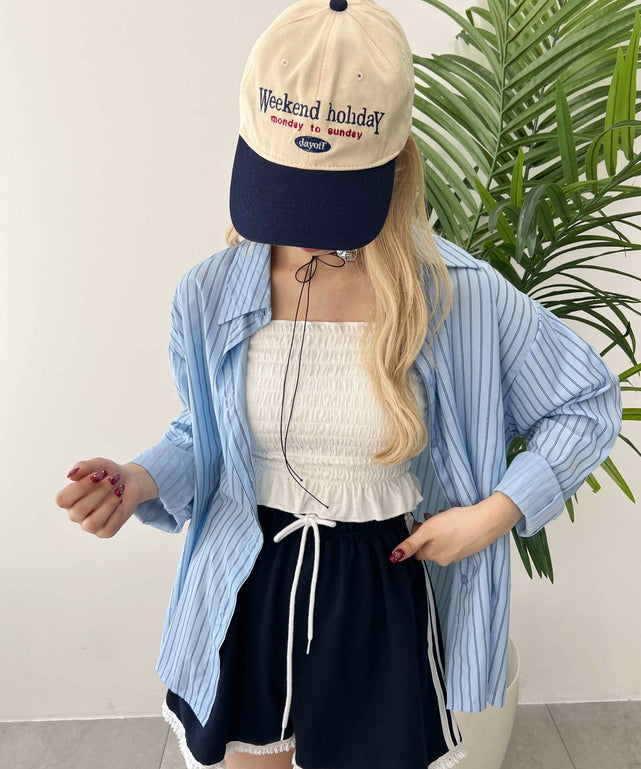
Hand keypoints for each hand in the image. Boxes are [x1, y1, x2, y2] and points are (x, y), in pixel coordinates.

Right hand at [55, 458, 144, 537]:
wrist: (129, 481)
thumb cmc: (108, 473)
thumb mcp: (98, 465)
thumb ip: (83, 467)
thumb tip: (70, 475)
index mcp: (68, 499)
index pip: (62, 499)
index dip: (80, 487)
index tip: (100, 473)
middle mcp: (76, 514)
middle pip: (80, 510)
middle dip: (100, 492)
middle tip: (114, 479)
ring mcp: (89, 525)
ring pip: (92, 524)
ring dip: (109, 504)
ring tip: (119, 490)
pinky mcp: (104, 532)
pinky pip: (107, 530)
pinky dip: (117, 514)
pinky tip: (121, 501)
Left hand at [389, 493, 522, 565]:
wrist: (486, 522)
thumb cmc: (455, 524)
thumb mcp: (428, 531)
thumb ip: (410, 544)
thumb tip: (394, 558)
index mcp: (433, 556)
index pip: (415, 552)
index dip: (415, 537)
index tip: (419, 524)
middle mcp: (445, 559)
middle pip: (428, 547)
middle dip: (427, 533)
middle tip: (429, 517)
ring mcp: (458, 555)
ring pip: (441, 542)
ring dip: (438, 530)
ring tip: (443, 515)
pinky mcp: (468, 548)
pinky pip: (453, 540)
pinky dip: (451, 531)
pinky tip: (456, 520)